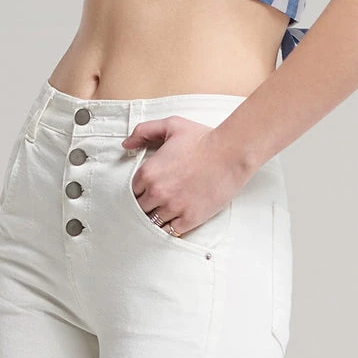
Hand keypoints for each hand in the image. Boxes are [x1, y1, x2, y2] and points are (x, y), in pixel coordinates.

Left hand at [122, 115, 246, 236]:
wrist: (231, 153)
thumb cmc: (204, 139)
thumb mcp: (171, 126)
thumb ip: (144, 131)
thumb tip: (127, 144)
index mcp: (149, 172)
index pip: (132, 191)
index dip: (139, 191)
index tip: (147, 190)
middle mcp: (157, 192)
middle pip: (140, 209)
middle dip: (147, 205)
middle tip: (157, 201)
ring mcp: (173, 208)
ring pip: (153, 222)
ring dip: (157, 217)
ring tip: (166, 211)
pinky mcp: (189, 219)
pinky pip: (170, 232)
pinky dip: (170, 228)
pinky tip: (175, 220)